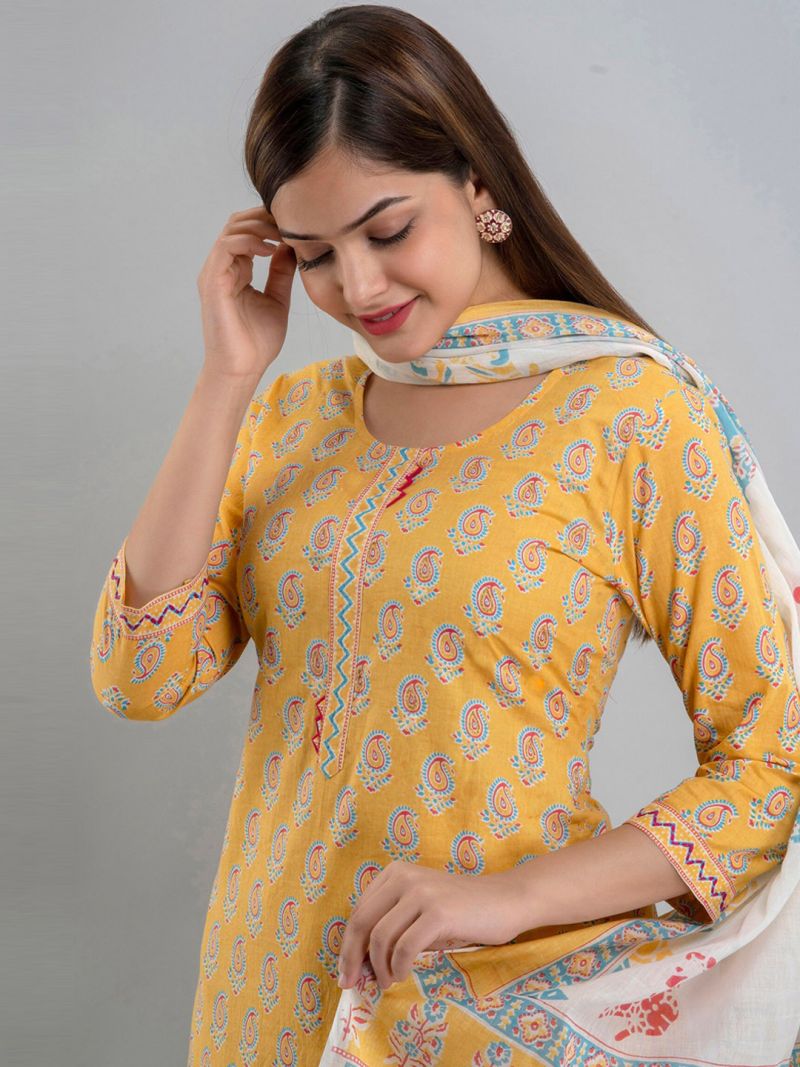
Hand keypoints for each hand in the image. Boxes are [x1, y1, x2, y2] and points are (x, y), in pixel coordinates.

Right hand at [196, 204, 296, 381]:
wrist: (242, 369)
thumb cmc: (256, 343)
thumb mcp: (277, 299)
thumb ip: (281, 273)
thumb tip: (290, 247)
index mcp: (235, 270)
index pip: (248, 231)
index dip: (270, 223)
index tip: (296, 225)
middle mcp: (221, 267)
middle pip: (238, 223)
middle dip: (265, 217)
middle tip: (292, 222)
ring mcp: (214, 272)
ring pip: (232, 229)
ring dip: (260, 226)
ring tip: (284, 233)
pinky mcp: (212, 281)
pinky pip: (227, 247)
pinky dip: (250, 241)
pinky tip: (271, 248)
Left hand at [337, 860, 528, 991]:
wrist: (505, 901)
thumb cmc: (462, 910)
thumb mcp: (420, 909)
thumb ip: (393, 923)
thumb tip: (361, 960)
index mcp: (395, 873)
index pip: (359, 912)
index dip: (347, 945)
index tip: (346, 971)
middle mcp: (404, 877)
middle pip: (362, 923)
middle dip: (352, 958)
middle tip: (352, 983)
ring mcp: (421, 893)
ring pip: (380, 937)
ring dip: (380, 967)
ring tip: (388, 982)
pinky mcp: (438, 912)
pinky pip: (405, 947)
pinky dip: (399, 966)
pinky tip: (403, 975)